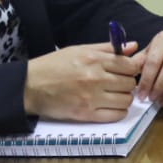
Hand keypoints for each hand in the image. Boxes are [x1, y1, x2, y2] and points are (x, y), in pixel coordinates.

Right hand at [24, 43, 140, 119]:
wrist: (30, 86)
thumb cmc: (53, 66)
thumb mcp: (79, 50)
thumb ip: (107, 49)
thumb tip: (133, 46)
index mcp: (94, 60)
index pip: (130, 66)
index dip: (133, 68)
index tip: (127, 71)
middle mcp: (95, 78)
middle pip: (130, 84)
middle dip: (128, 83)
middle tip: (119, 83)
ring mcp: (91, 98)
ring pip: (126, 100)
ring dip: (124, 98)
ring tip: (114, 95)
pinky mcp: (86, 114)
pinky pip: (115, 115)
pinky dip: (118, 112)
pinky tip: (110, 106)